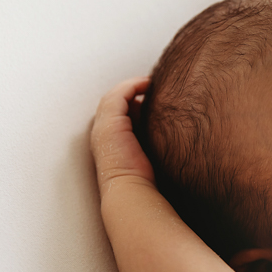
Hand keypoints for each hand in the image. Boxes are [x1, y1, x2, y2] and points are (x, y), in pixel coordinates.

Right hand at [90, 76, 154, 192]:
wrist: (130, 189)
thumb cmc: (142, 179)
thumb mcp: (147, 154)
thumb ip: (151, 140)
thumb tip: (169, 132)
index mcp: (109, 139)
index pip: (118, 113)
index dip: (134, 103)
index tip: (154, 99)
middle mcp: (102, 131)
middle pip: (115, 102)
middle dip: (132, 92)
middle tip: (153, 86)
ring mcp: (103, 126)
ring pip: (115, 96)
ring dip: (133, 86)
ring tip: (151, 82)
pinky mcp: (110, 122)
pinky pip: (119, 95)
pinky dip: (132, 86)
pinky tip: (148, 84)